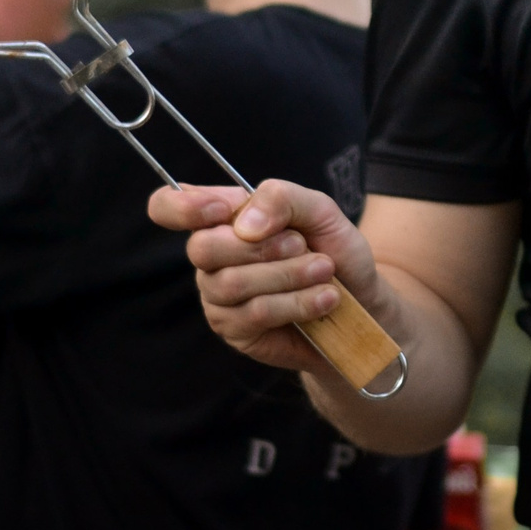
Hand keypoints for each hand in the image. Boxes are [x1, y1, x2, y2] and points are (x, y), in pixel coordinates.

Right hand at [147, 179, 401, 383]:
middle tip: (302, 245)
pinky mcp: (235, 331)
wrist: (362, 302)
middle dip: (262, 246)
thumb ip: (281, 198)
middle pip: (203, 248)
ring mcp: (218, 296)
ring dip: (288, 275)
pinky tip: (325, 299)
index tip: (227, 208)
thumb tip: (243, 225)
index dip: (184, 207)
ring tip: (325, 272)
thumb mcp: (319, 210)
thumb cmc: (334, 250)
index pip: (168, 206)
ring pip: (233, 283)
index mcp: (222, 218)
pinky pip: (254, 314)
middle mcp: (211, 257)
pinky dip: (297, 302)